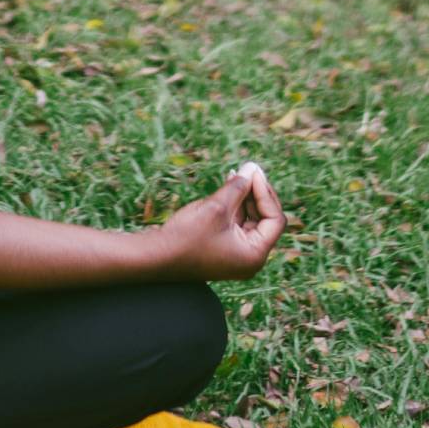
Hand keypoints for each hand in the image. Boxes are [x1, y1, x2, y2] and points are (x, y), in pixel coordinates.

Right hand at [154, 161, 284, 281]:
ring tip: (235, 174)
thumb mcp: (216, 207)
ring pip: (250, 220)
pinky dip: (233, 207)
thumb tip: (252, 168)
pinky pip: (236, 225)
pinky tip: (227, 187)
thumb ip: (238, 187)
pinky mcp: (224, 250)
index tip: (253, 173)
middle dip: (256, 194)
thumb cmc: (185, 237)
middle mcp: (250, 259)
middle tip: (247, 170)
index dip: (266, 193)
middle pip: (265, 219)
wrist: (154, 258)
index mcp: (254, 255)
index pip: (274, 220)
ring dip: (244, 198)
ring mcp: (237, 256)